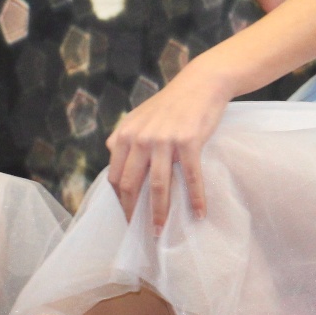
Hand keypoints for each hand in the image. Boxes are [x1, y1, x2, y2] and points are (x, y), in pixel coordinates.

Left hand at [105, 60, 233, 230]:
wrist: (201, 83)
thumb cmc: (172, 103)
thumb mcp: (140, 116)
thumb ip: (125, 137)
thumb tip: (114, 158)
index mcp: (126, 134)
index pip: (115, 176)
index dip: (120, 200)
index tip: (128, 214)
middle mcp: (140, 138)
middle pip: (131, 185)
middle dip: (133, 212)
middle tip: (140, 231)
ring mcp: (164, 140)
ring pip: (158, 186)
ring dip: (159, 213)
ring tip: (161, 231)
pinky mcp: (188, 142)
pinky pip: (190, 177)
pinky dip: (195, 198)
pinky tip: (199, 213)